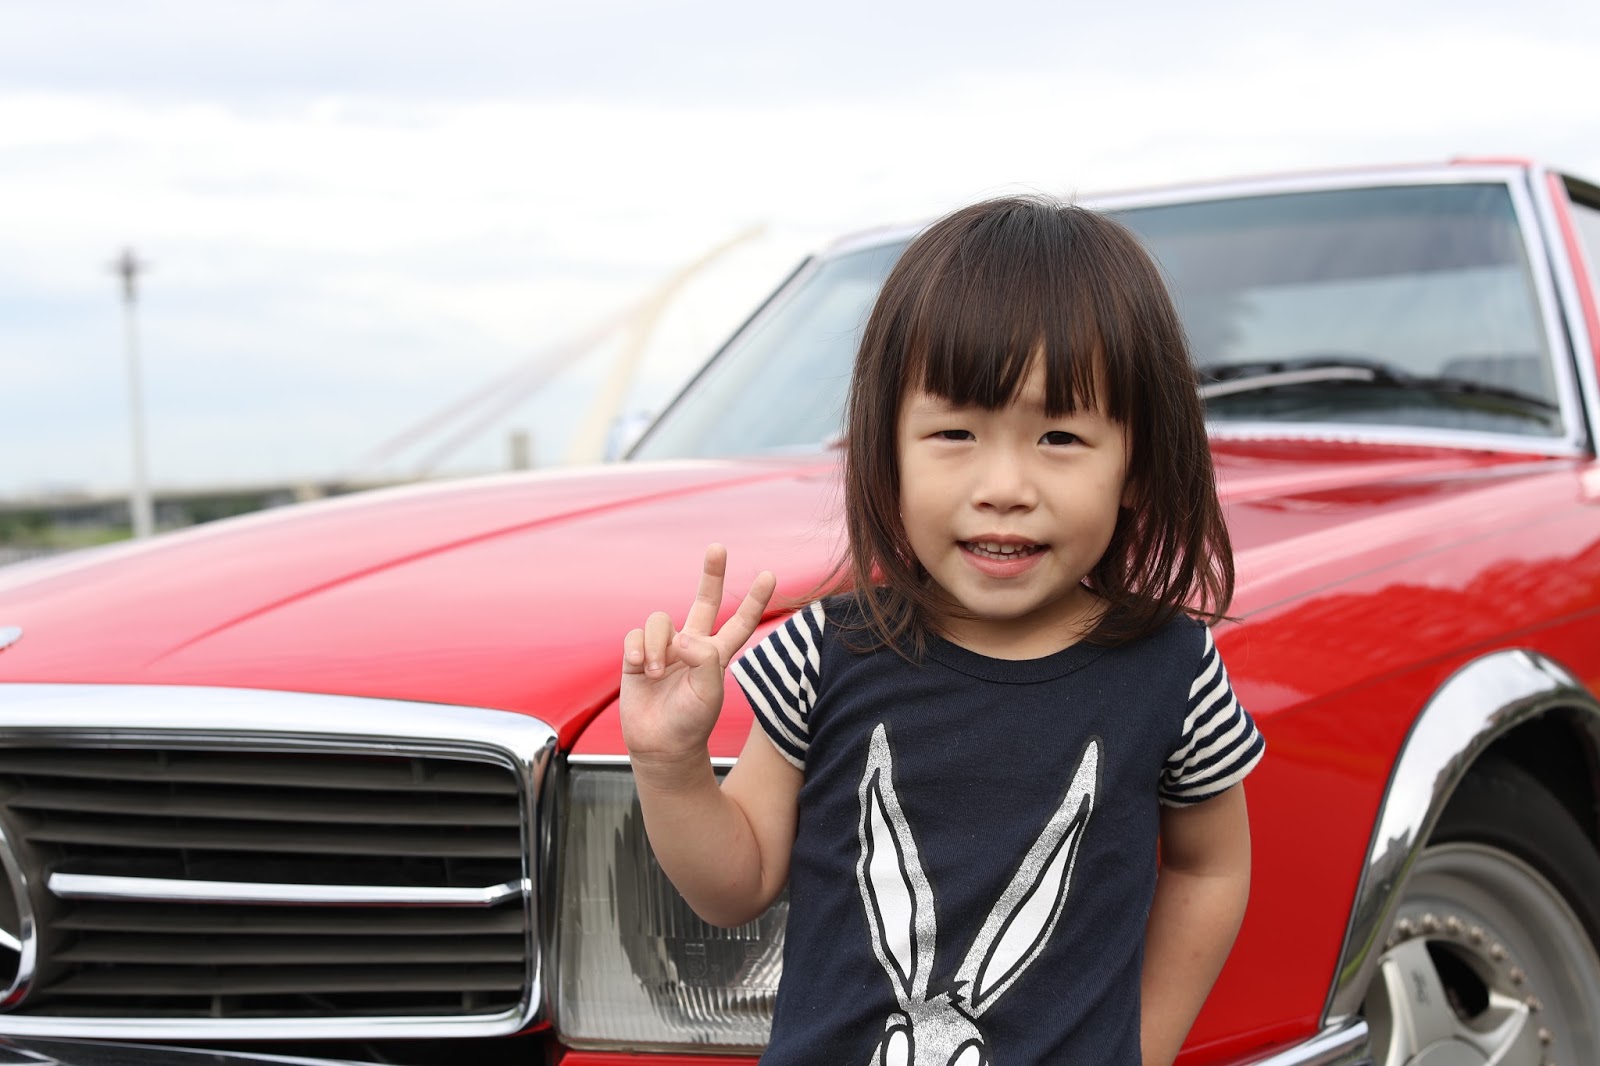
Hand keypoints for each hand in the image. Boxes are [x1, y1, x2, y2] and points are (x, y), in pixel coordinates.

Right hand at [621, 544, 776, 765]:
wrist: (661, 746)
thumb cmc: (691, 723)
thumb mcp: (709, 692)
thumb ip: (705, 659)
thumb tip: (683, 635)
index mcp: (717, 655)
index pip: (741, 622)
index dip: (754, 600)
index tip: (770, 576)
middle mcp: (692, 645)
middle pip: (704, 600)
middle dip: (711, 574)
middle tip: (718, 548)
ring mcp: (665, 648)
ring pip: (661, 620)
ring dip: (658, 645)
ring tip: (658, 673)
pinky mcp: (637, 655)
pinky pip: (636, 634)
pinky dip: (640, 649)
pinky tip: (642, 667)